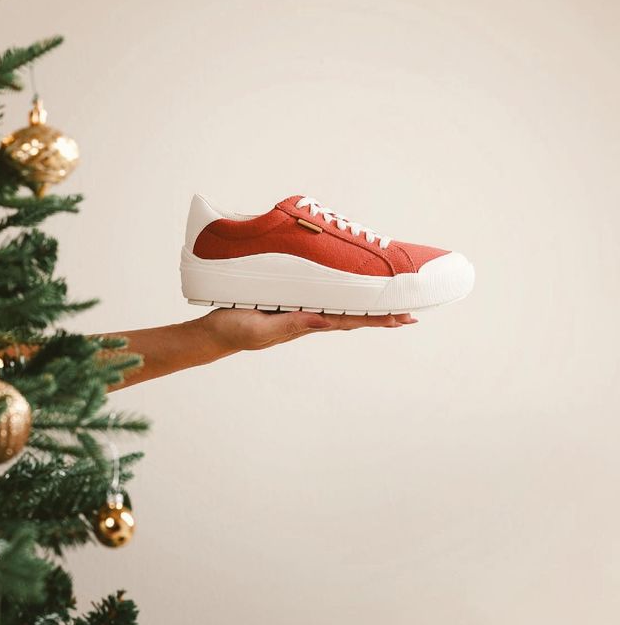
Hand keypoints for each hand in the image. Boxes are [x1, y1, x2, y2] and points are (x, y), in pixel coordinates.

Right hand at [198, 308, 417, 353]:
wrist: (214, 332)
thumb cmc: (235, 330)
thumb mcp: (263, 329)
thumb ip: (293, 325)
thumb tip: (326, 321)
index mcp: (306, 324)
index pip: (349, 320)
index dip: (377, 319)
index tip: (403, 318)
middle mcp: (308, 318)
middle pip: (352, 315)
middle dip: (381, 314)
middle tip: (409, 313)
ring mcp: (299, 310)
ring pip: (339, 307)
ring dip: (365, 306)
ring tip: (387, 304)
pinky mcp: (289, 301)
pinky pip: (320, 297)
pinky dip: (340, 294)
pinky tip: (347, 292)